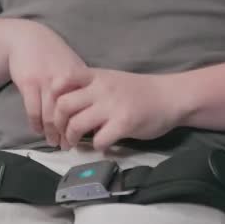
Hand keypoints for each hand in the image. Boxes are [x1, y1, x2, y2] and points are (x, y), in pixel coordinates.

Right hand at [4, 20, 90, 147]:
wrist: (28, 38)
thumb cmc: (53, 55)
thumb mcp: (73, 65)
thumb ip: (83, 85)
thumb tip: (95, 110)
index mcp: (79, 75)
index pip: (85, 106)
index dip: (85, 124)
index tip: (85, 137)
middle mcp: (64, 79)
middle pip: (68, 114)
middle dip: (68, 133)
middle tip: (68, 146)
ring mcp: (45, 81)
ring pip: (50, 115)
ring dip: (51, 132)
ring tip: (54, 142)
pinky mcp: (29, 83)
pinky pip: (33, 110)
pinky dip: (36, 124)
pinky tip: (38, 130)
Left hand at [50, 69, 183, 151]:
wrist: (171, 96)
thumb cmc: (140, 91)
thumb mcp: (112, 80)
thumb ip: (90, 88)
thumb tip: (66, 105)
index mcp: (97, 76)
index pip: (63, 79)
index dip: (53, 96)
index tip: (56, 110)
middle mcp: (102, 89)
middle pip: (63, 105)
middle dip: (57, 124)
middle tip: (61, 134)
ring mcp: (113, 106)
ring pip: (76, 124)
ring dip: (72, 138)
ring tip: (74, 144)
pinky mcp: (124, 123)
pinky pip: (99, 140)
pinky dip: (97, 147)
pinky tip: (102, 146)